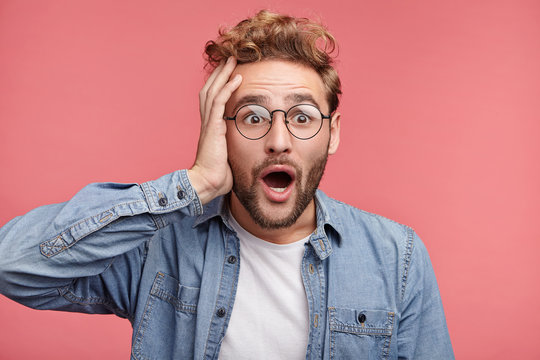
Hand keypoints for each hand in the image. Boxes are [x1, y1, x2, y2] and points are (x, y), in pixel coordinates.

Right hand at [188, 57, 241, 204]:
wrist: (208, 184)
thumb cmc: (220, 176)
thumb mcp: (230, 157)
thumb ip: (237, 147)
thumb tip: (251, 150)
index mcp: (211, 128)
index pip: (213, 100)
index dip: (220, 85)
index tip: (229, 74)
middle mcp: (208, 122)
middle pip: (210, 90)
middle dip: (220, 74)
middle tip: (230, 59)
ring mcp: (209, 124)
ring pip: (213, 91)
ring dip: (223, 74)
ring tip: (233, 60)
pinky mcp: (213, 128)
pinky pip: (219, 102)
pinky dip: (227, 88)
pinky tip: (236, 78)